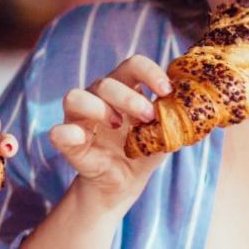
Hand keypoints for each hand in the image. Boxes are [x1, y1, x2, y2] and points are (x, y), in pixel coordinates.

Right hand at [49, 55, 173, 210]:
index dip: (150, 72)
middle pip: (106, 83)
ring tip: (117, 126)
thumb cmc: (143, 151)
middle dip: (129, 98)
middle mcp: (97, 96)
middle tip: (149, 117)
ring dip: (99, 109)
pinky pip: (58, 131)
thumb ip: (174, 120)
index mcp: (123, 88)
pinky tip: (82, 139)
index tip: (167, 90)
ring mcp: (78, 117)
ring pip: (75, 97)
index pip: (133, 65)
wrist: (124, 183)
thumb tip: (190, 107)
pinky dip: (67, 133)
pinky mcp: (67, 140)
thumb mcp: (164, 135)